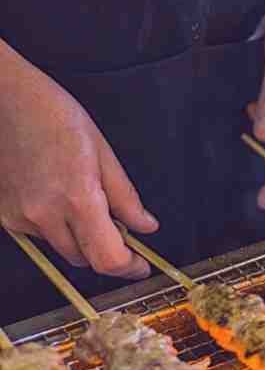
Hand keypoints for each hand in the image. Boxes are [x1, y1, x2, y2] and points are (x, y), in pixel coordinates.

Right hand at [0, 46, 156, 277]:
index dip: (130, 268)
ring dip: (82, 239)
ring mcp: (21, 217)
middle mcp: (45, 214)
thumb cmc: (54, 116)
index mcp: (77, 198)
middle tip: (121, 229)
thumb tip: (145, 226)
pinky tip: (58, 197)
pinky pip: (41, 237)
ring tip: (85, 202)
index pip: (108, 258)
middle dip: (109, 251)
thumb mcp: (104, 153)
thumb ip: (127, 198)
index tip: (141, 265)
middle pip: (87, 259)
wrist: (5, 101)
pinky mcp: (6, 216)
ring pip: (64, 250)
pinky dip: (57, 228)